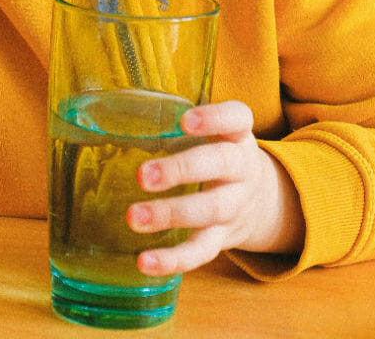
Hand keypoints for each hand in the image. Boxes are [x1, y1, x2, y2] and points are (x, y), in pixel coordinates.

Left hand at [126, 100, 304, 275]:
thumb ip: (175, 124)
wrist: (261, 201)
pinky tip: (146, 261)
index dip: (215, 118)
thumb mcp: (213, 133)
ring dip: (170, 214)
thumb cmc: (217, 155)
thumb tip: (113, 111)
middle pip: (220, 164)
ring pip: (210, 210)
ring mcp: (236, 205)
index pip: (237, 118)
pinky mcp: (224, 238)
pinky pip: (202, 251)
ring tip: (134, 217)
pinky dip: (174, 259)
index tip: (185, 121)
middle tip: (143, 175)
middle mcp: (242, 169)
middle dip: (182, 169)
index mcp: (237, 135)